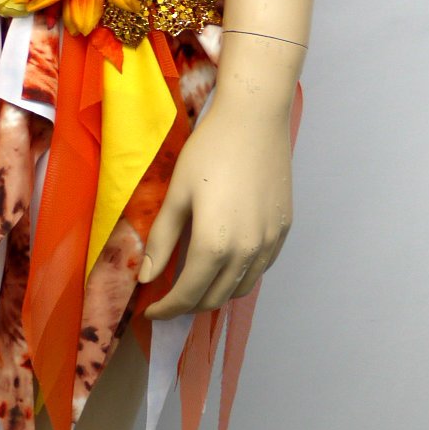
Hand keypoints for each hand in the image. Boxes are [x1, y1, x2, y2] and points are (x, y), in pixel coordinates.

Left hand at [137, 85, 294, 318]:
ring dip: (216, 293)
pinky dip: (240, 275)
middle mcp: (247, 252)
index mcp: (214, 245)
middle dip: (189, 305)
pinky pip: (260, 268)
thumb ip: (162, 240)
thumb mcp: (177, 194)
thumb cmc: (208, 150)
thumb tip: (145, 278)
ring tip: (195, 283)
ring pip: (242, 288)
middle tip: (169, 298)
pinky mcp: (283, 230)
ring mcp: (270, 242)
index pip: (188, 294)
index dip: (168, 308)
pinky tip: (225, 262)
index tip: (151, 310)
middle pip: (216, 298)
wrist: (254, 119)